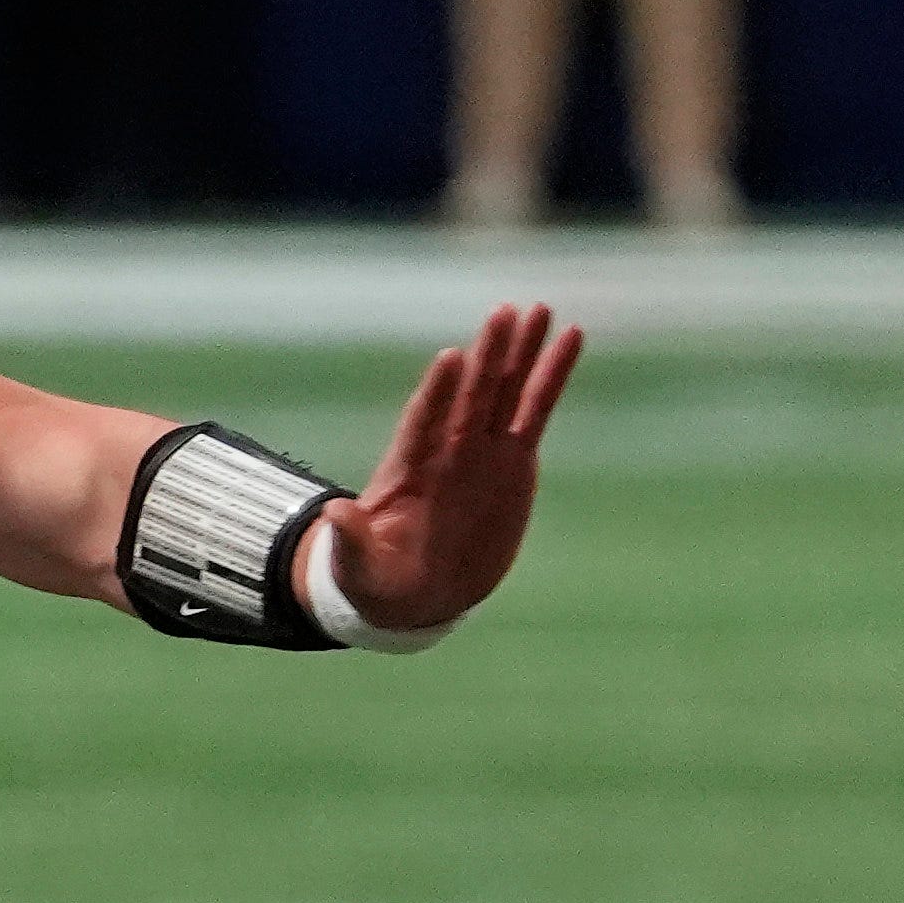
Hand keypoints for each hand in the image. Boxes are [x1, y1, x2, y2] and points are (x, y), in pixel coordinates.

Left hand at [321, 304, 581, 633]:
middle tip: (504, 312)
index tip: (451, 359)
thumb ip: (351, 541)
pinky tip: (569, 338)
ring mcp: (482, 449)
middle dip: (488, 356)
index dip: (437, 393)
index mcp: (410, 468)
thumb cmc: (381, 580)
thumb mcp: (359, 568)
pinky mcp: (513, 459)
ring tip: (540, 310)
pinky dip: (550, 377)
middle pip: (470, 394)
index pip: (425, 423)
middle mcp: (448, 448)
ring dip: (523, 353)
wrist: (420, 592)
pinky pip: (535, 410)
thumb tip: (334, 515)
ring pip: (506, 391)